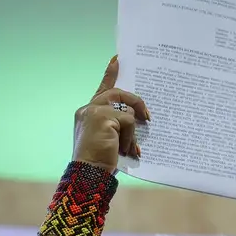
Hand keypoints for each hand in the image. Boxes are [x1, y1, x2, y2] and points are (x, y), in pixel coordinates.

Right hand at [73, 56, 149, 172]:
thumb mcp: (109, 141)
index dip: (110, 75)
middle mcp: (88, 109)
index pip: (102, 89)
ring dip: (132, 131)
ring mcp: (94, 111)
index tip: (117, 60)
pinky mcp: (103, 117)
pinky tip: (127, 150)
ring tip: (131, 148)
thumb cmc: (99, 164)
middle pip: (117, 93)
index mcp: (87, 114)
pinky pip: (128, 122)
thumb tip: (136, 120)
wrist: (89, 175)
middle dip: (135, 103)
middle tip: (147, 117)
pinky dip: (130, 138)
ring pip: (125, 110)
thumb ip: (117, 126)